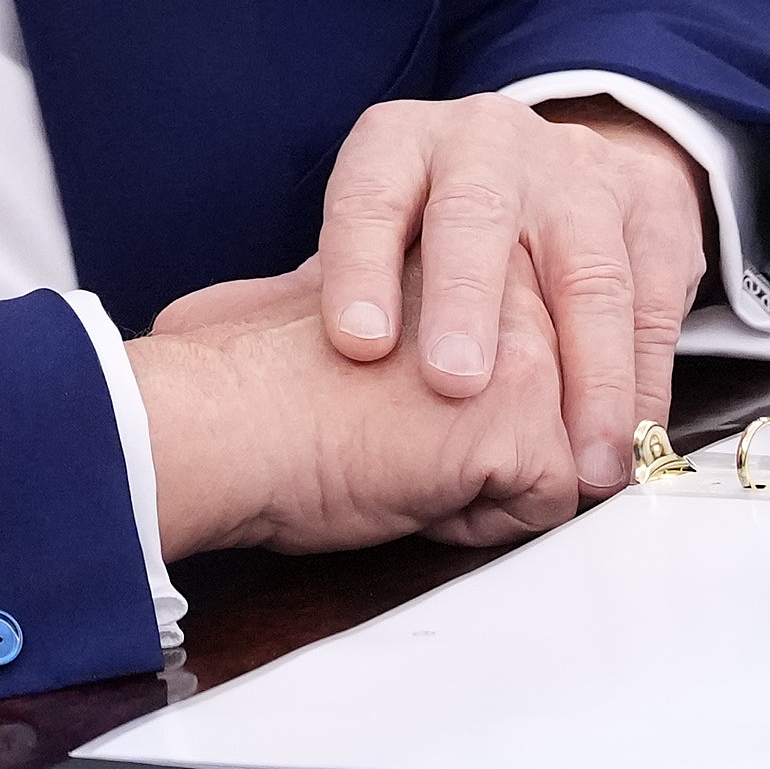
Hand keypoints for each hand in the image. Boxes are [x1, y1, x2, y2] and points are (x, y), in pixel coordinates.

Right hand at [128, 253, 580, 552]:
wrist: (214, 418)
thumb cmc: (245, 379)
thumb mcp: (336, 302)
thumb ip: (396, 299)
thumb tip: (407, 334)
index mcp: (455, 245)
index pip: (516, 351)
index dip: (456, 404)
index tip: (386, 407)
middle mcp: (505, 279)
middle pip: (550, 403)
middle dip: (482, 446)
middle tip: (387, 436)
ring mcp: (525, 346)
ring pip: (555, 454)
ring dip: (480, 482)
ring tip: (392, 455)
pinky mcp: (523, 416)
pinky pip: (544, 506)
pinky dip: (476, 523)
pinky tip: (405, 483)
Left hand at [311, 94, 708, 495]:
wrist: (545, 167)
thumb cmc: (437, 229)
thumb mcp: (380, 234)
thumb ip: (354, 297)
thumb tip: (318, 393)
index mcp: (401, 144)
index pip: (370, 196)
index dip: (360, 268)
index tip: (357, 345)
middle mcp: (487, 142)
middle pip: (475, 215)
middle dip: (467, 301)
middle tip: (456, 384)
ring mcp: (575, 168)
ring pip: (586, 269)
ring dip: (588, 373)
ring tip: (577, 460)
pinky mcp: (650, 202)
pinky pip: (654, 297)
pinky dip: (646, 377)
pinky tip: (633, 436)